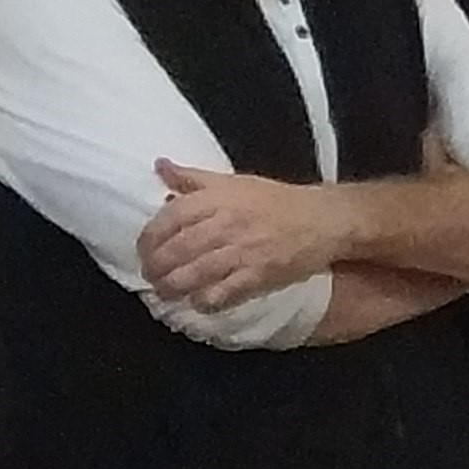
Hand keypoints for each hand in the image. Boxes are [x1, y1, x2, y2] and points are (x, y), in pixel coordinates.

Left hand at [137, 160, 355, 311]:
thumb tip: (159, 166)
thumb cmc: (277, 201)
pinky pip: (222, 294)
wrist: (325, 220)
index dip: (149, 239)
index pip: (169, 219)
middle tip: (151, 276)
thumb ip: (194, 178)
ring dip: (173, 288)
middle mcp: (226, 224)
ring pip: (193, 275)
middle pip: (177, 251)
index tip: (144, 250)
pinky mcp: (259, 275)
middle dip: (155, 268)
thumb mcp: (235, 182)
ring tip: (167, 293)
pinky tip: (199, 301)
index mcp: (218, 199)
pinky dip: (205, 301)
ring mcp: (243, 252)